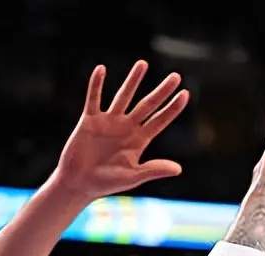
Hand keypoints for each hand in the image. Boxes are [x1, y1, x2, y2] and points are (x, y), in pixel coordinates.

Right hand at [55, 60, 189, 198]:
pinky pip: (94, 98)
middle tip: (176, 76)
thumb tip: (178, 169)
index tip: (185, 94)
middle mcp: (127, 127)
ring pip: (123, 96)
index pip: (160, 120)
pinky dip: (96, 85)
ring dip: (133, 81)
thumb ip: (154, 169)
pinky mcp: (90, 120)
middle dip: (161, 91)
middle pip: (147, 105)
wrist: (79, 183)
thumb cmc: (106, 182)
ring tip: (143, 64)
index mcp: (139, 140)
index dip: (172, 108)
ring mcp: (109, 121)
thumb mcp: (132, 177)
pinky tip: (101, 69)